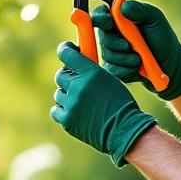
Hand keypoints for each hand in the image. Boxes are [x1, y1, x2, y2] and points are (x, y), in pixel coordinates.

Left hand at [51, 42, 157, 166]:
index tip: (67, 50)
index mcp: (91, 73)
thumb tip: (76, 63)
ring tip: (82, 103)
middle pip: (61, 75)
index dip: (65, 50)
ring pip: (59, 93)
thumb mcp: (109, 80)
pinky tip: (75, 112)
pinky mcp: (67, 120)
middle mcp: (78, 86)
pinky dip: (63, 110)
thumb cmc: (120, 104)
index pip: (66, 54)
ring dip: (67, 96)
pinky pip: (56, 110)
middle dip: (69, 77)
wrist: (124, 130)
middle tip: (77, 83)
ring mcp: (71, 104)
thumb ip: (91, 71)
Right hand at [90, 0, 180, 99]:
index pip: (100, 14)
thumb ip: (139, 9)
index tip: (109, 22)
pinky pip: (113, 70)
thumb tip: (122, 4)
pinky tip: (137, 68)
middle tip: (129, 46)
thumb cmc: (162, 37)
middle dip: (115, 43)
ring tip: (139, 59)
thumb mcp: (155, 18)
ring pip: (108, 55)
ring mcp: (112, 52)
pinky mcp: (115, 69)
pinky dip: (126, 69)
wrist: (171, 63)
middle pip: (102, 37)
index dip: (100, 18)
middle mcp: (112, 34)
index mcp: (119, 19)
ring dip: (124, 58)